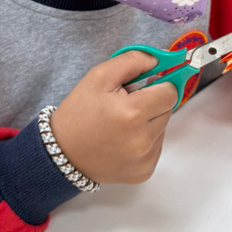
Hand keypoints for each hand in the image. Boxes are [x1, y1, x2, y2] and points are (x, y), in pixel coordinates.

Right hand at [49, 51, 178, 184]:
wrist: (61, 153)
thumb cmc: (79, 112)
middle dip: (152, 103)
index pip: (170, 93)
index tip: (144, 86)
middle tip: (125, 105)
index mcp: (132, 114)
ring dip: (148, 122)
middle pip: (168, 110)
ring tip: (121, 125)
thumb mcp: (99, 76)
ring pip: (162, 129)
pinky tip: (123, 140)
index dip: (157, 85)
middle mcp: (142, 140)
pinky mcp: (144, 172)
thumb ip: (133, 61)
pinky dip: (144, 141)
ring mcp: (144, 159)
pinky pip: (156, 147)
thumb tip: (160, 59)